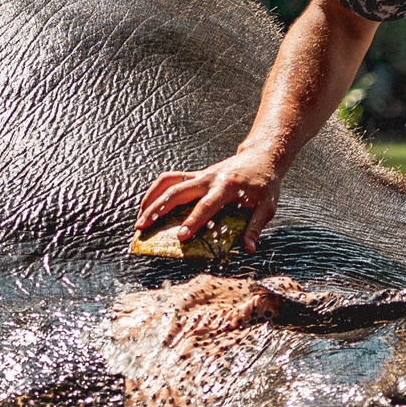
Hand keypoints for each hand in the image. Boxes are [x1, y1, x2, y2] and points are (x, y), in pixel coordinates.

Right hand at [135, 148, 285, 250]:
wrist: (262, 157)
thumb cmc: (265, 185)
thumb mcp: (266, 207)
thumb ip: (255, 228)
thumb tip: (249, 249)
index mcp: (228, 187)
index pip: (206, 206)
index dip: (193, 221)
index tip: (180, 237)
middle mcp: (210, 179)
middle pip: (178, 191)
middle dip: (158, 209)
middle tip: (142, 227)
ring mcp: (200, 175)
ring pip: (169, 182)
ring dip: (151, 198)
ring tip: (139, 218)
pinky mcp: (196, 175)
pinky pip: (171, 179)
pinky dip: (156, 190)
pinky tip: (148, 205)